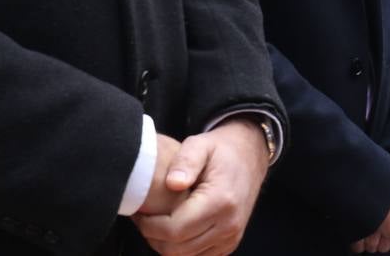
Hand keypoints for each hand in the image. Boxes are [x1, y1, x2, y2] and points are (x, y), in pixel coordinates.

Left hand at [133, 119, 270, 255]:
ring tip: (157, 222)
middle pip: (177, 248)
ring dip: (165, 244)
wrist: (250, 157)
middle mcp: (229, 224)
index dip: (149, 225)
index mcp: (221, 201)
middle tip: (143, 218)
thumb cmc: (221, 150)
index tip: (139, 212)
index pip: (174, 230)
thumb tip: (172, 183)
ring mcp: (231, 237)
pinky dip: (181, 248)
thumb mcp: (201, 144)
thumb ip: (185, 161)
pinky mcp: (230, 243)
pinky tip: (175, 228)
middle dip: (153, 236)